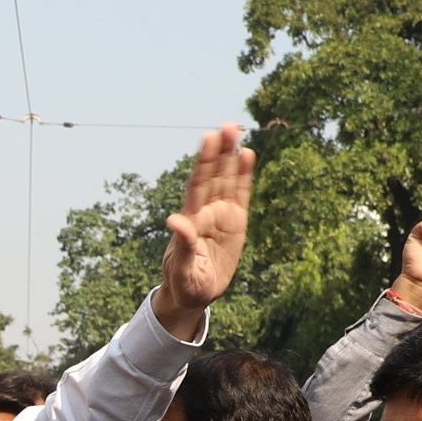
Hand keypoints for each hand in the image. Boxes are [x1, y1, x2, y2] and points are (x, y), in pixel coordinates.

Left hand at [153, 125, 254, 338]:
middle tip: (226, 125)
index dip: (203, 162)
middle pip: (213, 176)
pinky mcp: (236, 223)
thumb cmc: (184, 284)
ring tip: (234, 130)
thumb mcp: (183, 269)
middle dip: (218, 151)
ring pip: (226, 180)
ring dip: (229, 156)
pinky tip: (247, 154)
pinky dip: (243, 175)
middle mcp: (206, 213)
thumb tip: (175, 220)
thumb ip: (182, 245)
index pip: (198, 185)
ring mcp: (221, 216)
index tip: (208, 139)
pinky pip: (240, 194)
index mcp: (192, 221)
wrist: (192, 295)